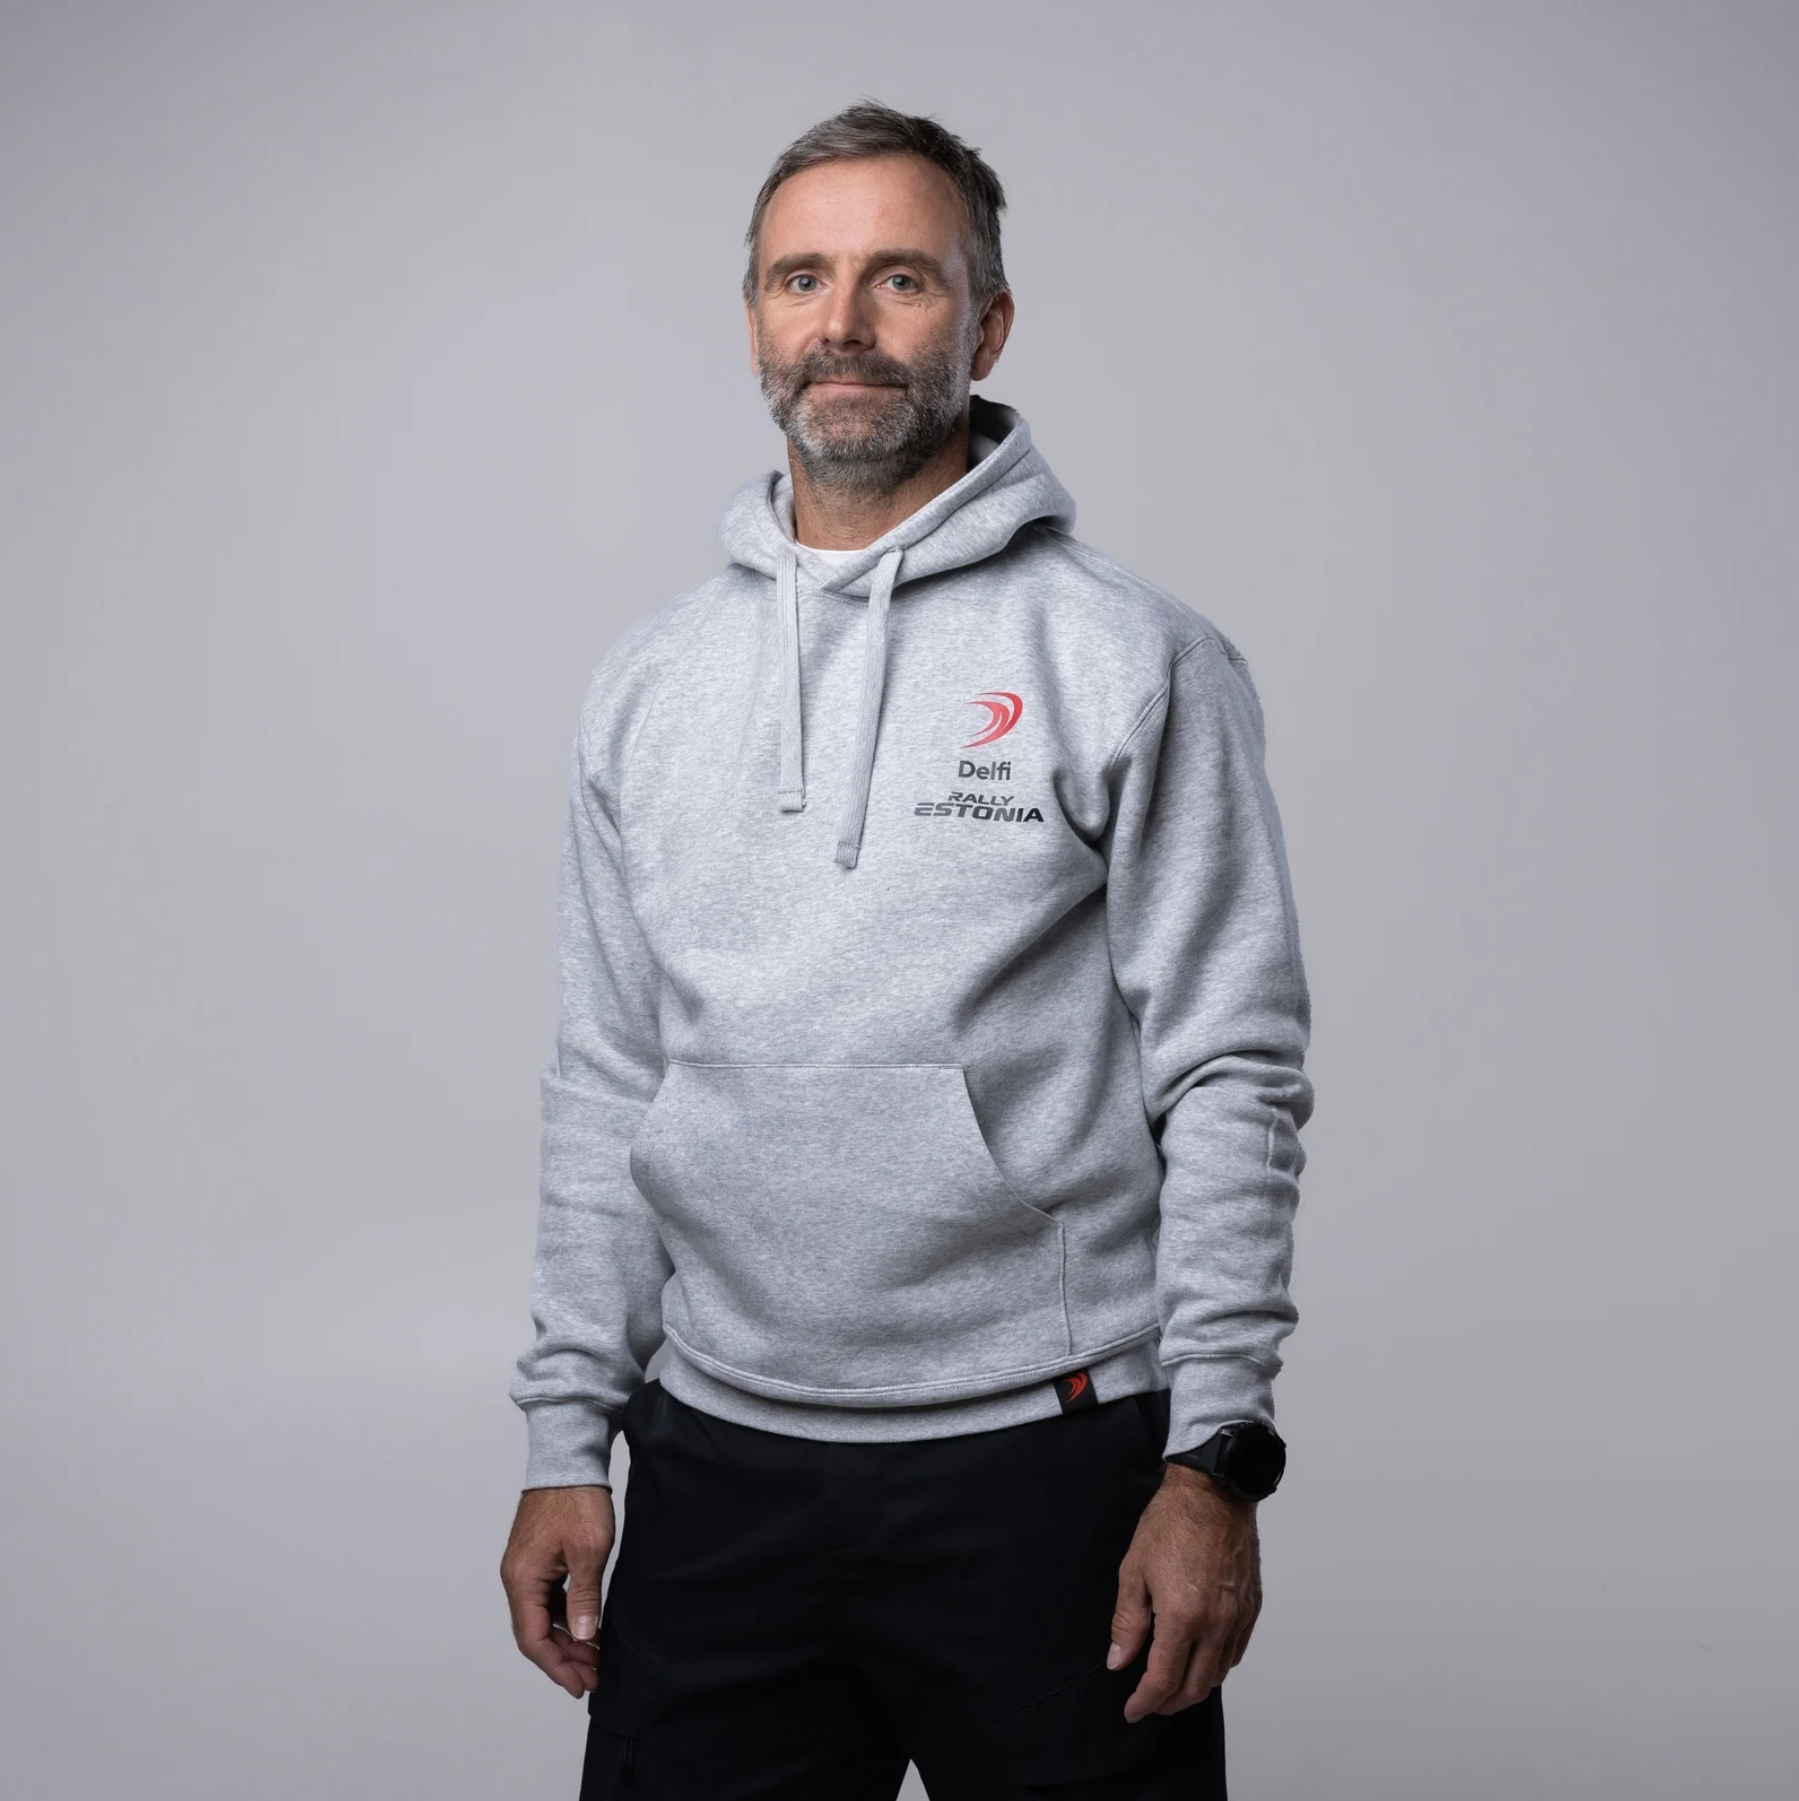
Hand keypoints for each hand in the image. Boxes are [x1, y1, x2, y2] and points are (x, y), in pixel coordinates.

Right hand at [501, 1484, 615, 1697]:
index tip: (579, 1684)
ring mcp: (525, 1567)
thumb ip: (584, 1598)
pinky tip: (585, 1626)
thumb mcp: (588, 1551)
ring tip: (593, 1657)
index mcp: (522, 1579)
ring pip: (541, 1617)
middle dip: (563, 1658)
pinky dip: (564, 1617)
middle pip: (534, 1632)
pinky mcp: (537, 1558)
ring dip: (565, 1639)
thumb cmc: (577, 1499)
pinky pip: (546, 1599)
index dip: (556, 1666)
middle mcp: (516, 1577)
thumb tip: (584, 1637)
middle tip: (593, 1676)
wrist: (569, 1460)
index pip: (533, 1638)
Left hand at [1109, 1463, 1261, 1721]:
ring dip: (1194, 1687)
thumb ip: (1127, 1623)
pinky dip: (1217, 1666)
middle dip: (1169, 1703)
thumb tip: (1119, 1661)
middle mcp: (1216, 1624)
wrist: (1213, 1490)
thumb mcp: (1134, 1570)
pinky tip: (1201, 1660)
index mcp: (1183, 1617)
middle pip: (1195, 1687)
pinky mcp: (1252, 1606)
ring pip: (1219, 1674)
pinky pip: (1236, 1651)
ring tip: (1172, 1684)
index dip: (1145, 1701)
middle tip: (1149, 1702)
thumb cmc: (1170, 1522)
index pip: (1163, 1679)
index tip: (1131, 1710)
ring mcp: (1238, 1617)